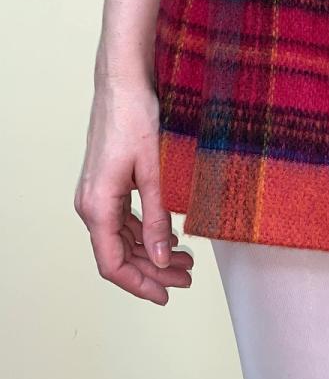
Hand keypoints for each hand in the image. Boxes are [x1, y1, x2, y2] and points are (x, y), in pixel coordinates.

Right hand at [74, 74, 193, 304]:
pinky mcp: (108, 184)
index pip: (112, 263)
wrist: (123, 83)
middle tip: (188, 278)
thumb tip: (161, 257)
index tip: (166, 295)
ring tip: (186, 261)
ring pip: (122, 239)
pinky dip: (146, 233)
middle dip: (153, 271)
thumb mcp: (154, 171)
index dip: (140, 284)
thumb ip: (157, 217)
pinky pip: (123, 220)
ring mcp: (98, 195)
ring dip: (152, 252)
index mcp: (97, 205)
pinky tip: (169, 237)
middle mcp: (91, 204)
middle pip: (119, 254)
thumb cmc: (135, 118)